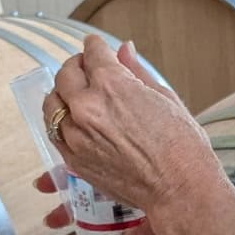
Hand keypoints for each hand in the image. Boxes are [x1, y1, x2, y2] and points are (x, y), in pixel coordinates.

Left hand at [36, 39, 221, 232]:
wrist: (180, 188)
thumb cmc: (182, 146)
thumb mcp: (164, 97)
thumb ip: (136, 71)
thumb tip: (124, 50)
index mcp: (112, 85)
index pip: (93, 53)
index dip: (95, 46)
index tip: (95, 46)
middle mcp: (88, 107)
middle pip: (65, 75)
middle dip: (76, 66)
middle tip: (86, 68)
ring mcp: (77, 136)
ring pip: (52, 104)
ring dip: (63, 95)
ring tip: (75, 95)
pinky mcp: (75, 160)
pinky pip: (55, 134)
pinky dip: (61, 123)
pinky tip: (75, 122)